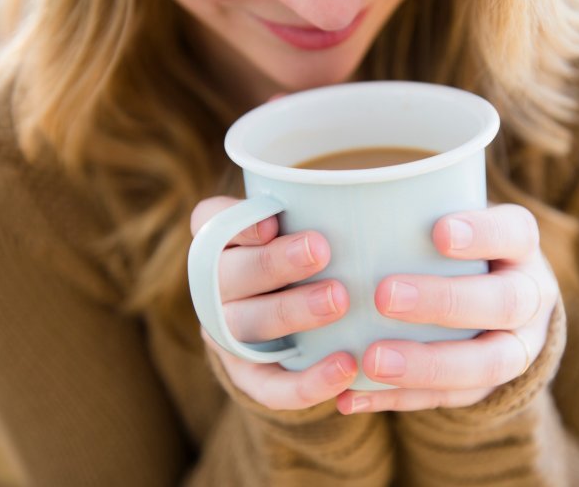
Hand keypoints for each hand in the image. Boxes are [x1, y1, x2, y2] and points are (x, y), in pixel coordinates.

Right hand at [191, 196, 357, 409]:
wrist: (292, 322)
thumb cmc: (307, 255)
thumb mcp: (305, 223)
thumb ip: (319, 207)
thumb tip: (367, 191)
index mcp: (222, 239)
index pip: (212, 221)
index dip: (237, 223)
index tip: (272, 220)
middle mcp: (215, 286)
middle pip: (230, 274)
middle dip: (274, 263)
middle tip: (321, 250)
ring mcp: (227, 333)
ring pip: (246, 325)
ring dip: (290, 311)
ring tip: (338, 300)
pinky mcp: (248, 376)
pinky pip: (269, 386)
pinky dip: (306, 382)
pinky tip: (346, 367)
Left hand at [336, 204, 559, 413]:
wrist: (496, 303)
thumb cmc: (454, 248)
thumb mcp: (451, 217)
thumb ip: (414, 208)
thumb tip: (333, 193)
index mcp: (520, 246)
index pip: (514, 233)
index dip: (483, 233)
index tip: (439, 231)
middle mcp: (530, 297)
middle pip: (503, 302)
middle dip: (445, 301)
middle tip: (385, 295)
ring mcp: (516, 347)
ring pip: (486, 364)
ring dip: (427, 364)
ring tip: (372, 360)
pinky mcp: (489, 387)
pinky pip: (450, 400)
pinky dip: (399, 399)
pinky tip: (354, 395)